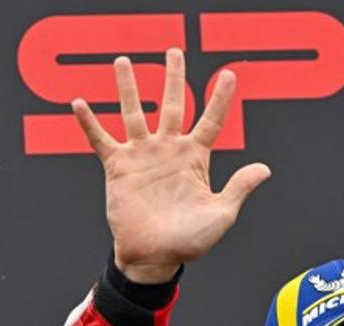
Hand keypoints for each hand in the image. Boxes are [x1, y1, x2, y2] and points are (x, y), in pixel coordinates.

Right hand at [72, 49, 271, 282]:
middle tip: (174, 51)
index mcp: (195, 158)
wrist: (155, 257)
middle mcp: (168, 150)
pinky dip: (89, 123)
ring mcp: (142, 156)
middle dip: (173, 78)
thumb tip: (265, 168)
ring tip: (123, 61)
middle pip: (172, 105)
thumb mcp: (221, 214)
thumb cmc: (190, 241)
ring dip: (128, 88)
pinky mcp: (118, 167)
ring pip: (133, 112)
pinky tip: (79, 103)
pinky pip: (101, 140)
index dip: (220, 98)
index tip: (230, 74)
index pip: (211, 121)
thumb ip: (239, 188)